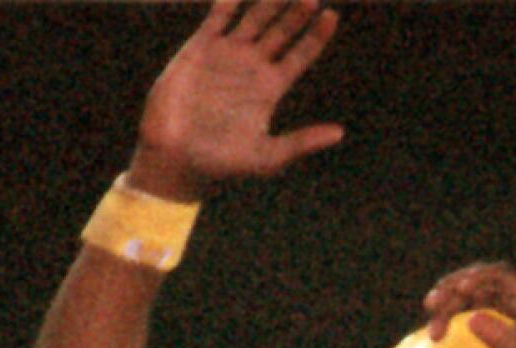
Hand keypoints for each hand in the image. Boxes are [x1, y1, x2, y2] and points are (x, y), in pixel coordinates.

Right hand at [130, 0, 344, 201]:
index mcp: (271, 87)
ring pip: (255, 17)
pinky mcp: (200, 48)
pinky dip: (228, 2)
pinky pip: (218, 17)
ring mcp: (227, 54)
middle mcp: (253, 66)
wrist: (175, 158)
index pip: (301, 53)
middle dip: (297, 11)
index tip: (330, 17)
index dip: (316, 35)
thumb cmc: (221, 164)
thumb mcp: (266, 158)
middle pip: (282, 29)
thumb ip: (301, 142)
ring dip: (271, 1)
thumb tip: (339, 133)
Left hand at [420, 262, 515, 347]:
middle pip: (480, 282)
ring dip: (458, 285)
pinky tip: (459, 291)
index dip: (455, 304)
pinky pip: (500, 276)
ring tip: (436, 302)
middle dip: (451, 291)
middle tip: (428, 306)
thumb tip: (473, 320)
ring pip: (486, 276)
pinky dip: (478, 279)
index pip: (482, 295)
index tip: (433, 328)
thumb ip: (497, 337)